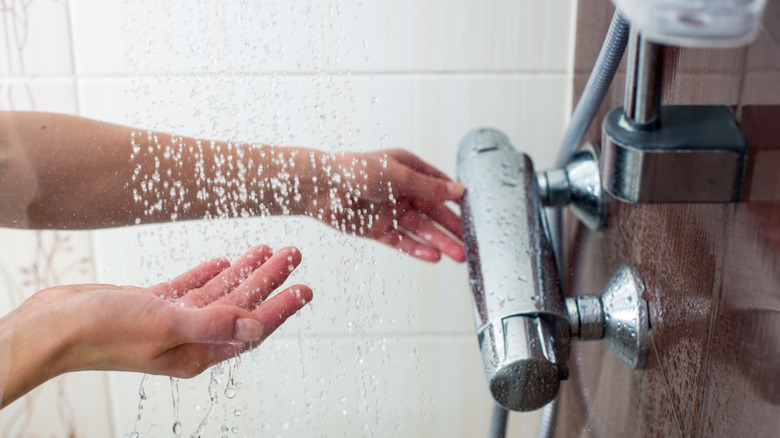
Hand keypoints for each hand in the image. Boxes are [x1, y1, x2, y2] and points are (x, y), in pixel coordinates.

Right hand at [0, 245, 311, 406]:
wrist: (52, 326)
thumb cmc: (102, 332)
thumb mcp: (164, 325)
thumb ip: (213, 323)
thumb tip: (257, 327)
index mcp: (198, 351)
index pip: (252, 327)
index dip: (282, 307)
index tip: (306, 288)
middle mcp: (190, 338)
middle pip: (241, 305)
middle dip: (269, 279)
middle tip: (293, 254)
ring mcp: (171, 321)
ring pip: (219, 293)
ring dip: (244, 271)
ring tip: (268, 248)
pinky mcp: (152, 305)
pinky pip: (190, 288)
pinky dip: (209, 274)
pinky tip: (225, 260)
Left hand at [301, 149, 465, 262]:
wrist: (320, 187)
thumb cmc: (356, 170)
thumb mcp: (398, 176)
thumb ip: (429, 187)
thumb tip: (458, 191)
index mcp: (409, 169)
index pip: (440, 186)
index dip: (457, 200)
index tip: (476, 214)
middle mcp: (402, 191)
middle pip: (433, 212)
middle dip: (452, 228)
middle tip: (471, 244)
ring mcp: (390, 211)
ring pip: (421, 230)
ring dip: (440, 242)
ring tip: (459, 256)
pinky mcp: (378, 229)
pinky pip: (402, 241)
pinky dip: (418, 249)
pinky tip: (434, 257)